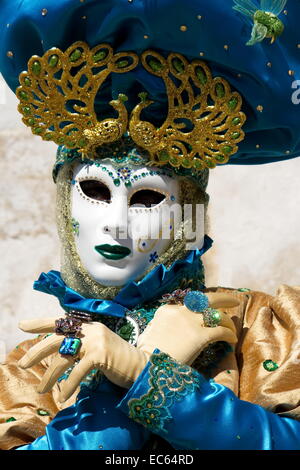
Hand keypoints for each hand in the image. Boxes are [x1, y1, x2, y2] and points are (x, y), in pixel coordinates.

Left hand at [18, 318, 147, 401]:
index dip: (41, 323)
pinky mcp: (100, 354)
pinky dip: (69, 385)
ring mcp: (96, 340)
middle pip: (57, 338)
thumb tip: (58, 350)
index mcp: (89, 326)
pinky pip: (77, 371)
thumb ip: (81, 344)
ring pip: (64, 357)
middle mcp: (91, 330)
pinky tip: (63, 397)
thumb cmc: (118, 361)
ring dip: (50, 376)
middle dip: (37, 351)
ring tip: (41, 389)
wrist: (142, 367)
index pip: (61, 322)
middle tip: (23, 363)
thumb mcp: (97, 347)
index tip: (23, 325)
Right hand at [137, 292, 238, 365]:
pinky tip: (232, 340)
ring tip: (233, 328)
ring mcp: (190, 323)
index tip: (207, 314)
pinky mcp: (200, 336)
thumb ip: (159, 328)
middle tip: (234, 301)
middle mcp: (180, 311)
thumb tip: (163, 331)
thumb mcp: (149, 333)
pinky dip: (229, 334)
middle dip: (223, 298)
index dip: (201, 309)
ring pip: (217, 315)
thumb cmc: (143, 353)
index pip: (189, 305)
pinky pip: (220, 331)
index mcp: (167, 310)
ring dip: (228, 321)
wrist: (143, 364)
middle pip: (207, 299)